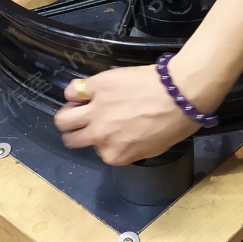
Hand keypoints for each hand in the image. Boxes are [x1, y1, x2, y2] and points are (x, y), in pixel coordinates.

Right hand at [53, 65, 201, 165]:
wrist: (179, 93)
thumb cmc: (174, 122)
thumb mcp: (153, 148)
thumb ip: (129, 149)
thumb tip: (119, 141)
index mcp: (114, 154)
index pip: (98, 151)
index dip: (105, 140)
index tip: (114, 131)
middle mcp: (99, 136)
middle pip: (71, 139)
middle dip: (78, 132)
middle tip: (86, 123)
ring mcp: (95, 111)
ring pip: (63, 119)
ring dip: (68, 114)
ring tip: (78, 108)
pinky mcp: (96, 87)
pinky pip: (72, 90)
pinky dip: (76, 91)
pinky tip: (86, 89)